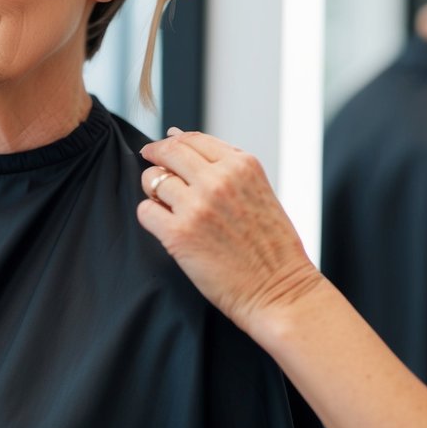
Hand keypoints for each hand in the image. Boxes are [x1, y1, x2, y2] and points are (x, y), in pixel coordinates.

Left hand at [136, 128, 323, 337]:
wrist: (280, 292)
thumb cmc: (272, 247)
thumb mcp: (258, 190)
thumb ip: (223, 165)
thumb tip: (176, 136)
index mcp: (241, 165)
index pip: (191, 138)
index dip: (171, 142)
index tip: (163, 149)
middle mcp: (218, 180)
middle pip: (168, 152)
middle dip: (155, 156)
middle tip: (153, 167)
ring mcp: (196, 205)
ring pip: (153, 180)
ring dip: (154, 192)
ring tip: (169, 207)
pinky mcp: (179, 234)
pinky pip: (145, 211)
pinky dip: (151, 217)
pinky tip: (166, 226)